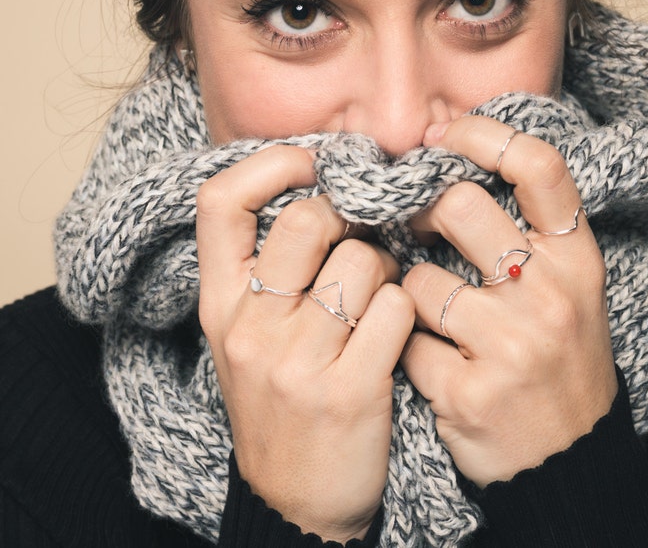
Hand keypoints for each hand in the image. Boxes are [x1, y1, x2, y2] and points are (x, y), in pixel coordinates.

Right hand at [197, 146, 413, 540]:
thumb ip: (270, 267)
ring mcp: (295, 361)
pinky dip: (406, 311)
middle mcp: (248, 327)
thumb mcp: (249, 334)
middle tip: (359, 244)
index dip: (269, 164)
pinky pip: (397, 307)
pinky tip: (395, 335)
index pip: (220, 201)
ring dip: (386, 271)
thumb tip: (324, 188)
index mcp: (219, 304)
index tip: (310, 167)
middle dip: (349, 220)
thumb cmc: (281, 401)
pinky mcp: (348, 390)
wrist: (294, 504)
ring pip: (364, 260)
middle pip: (308, 219)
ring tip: (379, 299)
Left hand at [400, 116, 616, 487]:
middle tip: (416, 229)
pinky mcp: (470, 392)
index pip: (539, 167)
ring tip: (433, 321)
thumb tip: (444, 169)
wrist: (570, 463)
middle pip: (460, 207)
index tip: (445, 135)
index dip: (485, 135)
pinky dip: (407, 350)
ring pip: (417, 280)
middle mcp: (551, 295)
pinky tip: (434, 367)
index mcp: (577, 262)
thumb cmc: (557, 362)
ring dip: (410, 296)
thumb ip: (522, 235)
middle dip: (423, 213)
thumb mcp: (566, 290)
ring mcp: (512, 345)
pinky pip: (405, 343)